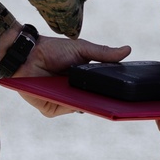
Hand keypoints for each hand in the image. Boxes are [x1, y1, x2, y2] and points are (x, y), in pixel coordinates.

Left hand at [15, 35, 130, 117]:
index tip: (129, 95)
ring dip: (92, 106)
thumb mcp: (82, 49)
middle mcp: (74, 94)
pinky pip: (67, 110)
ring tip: (107, 104)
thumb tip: (128, 50)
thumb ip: (104, 53)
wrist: (29, 53)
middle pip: (93, 103)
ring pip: (82, 108)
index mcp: (82, 81)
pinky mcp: (51, 108)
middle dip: (106, 103)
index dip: (112, 93)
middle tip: (123, 103)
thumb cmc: (53, 49)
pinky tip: (82, 102)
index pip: (100, 91)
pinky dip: (74, 106)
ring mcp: (63, 102)